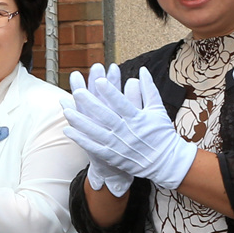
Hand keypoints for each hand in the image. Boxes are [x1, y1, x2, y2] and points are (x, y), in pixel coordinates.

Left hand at [65, 66, 196, 189]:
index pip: (122, 103)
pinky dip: (80, 139)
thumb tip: (143, 70)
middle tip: (77, 92)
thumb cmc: (162, 133)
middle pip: (105, 116)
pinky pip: (93, 147)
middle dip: (91, 104)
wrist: (166, 162)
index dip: (111, 92)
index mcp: (138, 119)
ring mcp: (118, 145)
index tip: (100, 81)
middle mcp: (126, 131)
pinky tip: (68, 130)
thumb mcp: (158, 109)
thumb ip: (148, 89)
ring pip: (96, 132)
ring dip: (80, 121)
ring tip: (67, 110)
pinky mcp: (112, 156)